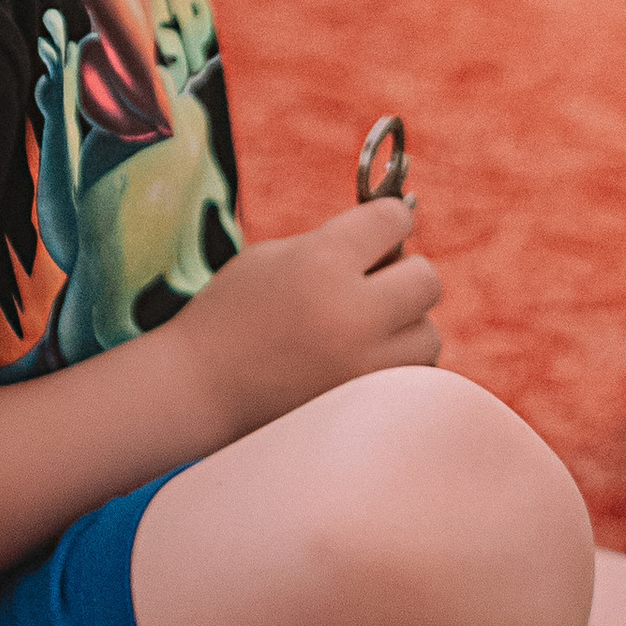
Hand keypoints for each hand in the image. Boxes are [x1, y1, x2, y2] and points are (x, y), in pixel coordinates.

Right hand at [177, 195, 442, 442]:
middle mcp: (352, 313)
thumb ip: (337, 243)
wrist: (198, 388)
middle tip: (374, 282)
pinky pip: (412, 376)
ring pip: (428, 333)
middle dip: (404, 274)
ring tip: (362, 329)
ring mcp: (363, 365)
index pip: (393, 221)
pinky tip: (359, 360)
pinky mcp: (365, 405)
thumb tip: (400, 235)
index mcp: (322, 261)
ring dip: (404, 325)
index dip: (389, 220)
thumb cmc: (233, 313)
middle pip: (427, 278)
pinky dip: (396, 365)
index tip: (381, 230)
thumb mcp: (275, 256)